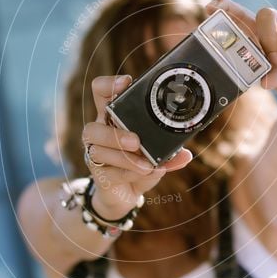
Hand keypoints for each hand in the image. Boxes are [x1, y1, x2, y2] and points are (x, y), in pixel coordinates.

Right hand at [84, 75, 192, 217]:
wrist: (126, 194)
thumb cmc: (138, 164)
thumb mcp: (156, 154)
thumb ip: (169, 152)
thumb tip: (185, 154)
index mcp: (112, 116)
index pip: (100, 93)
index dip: (108, 85)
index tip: (126, 83)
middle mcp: (100, 132)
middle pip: (92, 127)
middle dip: (114, 134)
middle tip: (136, 141)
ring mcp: (96, 154)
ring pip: (98, 150)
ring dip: (124, 157)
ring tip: (146, 164)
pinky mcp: (98, 173)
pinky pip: (110, 171)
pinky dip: (130, 172)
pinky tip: (145, 173)